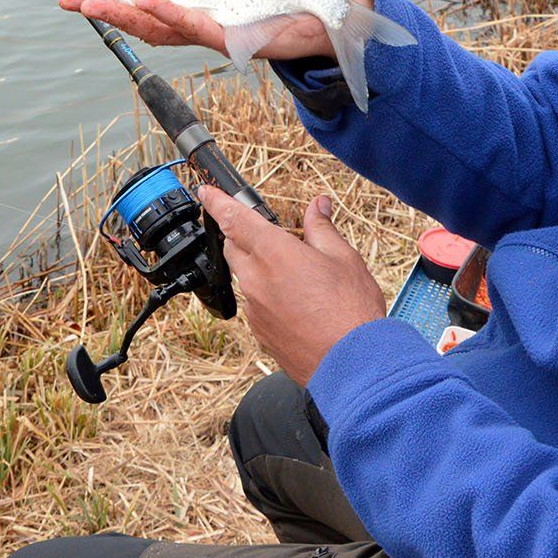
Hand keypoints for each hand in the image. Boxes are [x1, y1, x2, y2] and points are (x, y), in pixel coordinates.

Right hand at [56, 0, 373, 61]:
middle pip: (139, 12)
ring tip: (93, 5)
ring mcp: (214, 27)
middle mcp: (196, 11)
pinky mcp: (237, 39)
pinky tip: (150, 4)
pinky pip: (199, 31)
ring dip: (125, 16)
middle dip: (101, 7)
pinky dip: (173, 17)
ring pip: (160, 27)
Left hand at [197, 184, 386, 386]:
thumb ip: (322, 228)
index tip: (205, 192)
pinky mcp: (259, 332)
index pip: (233, 218)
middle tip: (271, 238)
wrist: (352, 365)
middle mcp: (256, 279)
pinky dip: (268, 297)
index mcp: (274, 252)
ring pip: (246, 278)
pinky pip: (255, 305)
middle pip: (234, 248)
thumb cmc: (351, 311)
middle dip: (243, 236)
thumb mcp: (343, 258)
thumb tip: (318, 206)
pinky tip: (297, 305)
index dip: (216, 201)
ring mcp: (255, 309)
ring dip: (260, 269)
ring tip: (297, 279)